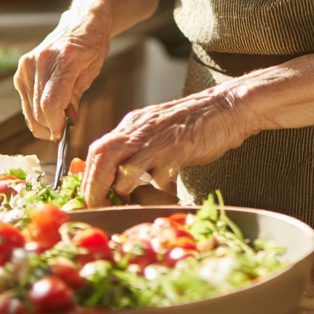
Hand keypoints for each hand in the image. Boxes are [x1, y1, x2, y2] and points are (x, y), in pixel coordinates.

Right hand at [14, 13, 110, 140]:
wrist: (81, 23)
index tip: (63, 135)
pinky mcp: (21, 69)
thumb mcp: (92, 70)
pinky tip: (50, 107)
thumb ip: (77, 97)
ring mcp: (27, 64)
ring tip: (60, 116)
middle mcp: (41, 60)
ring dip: (43, 121)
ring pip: (29, 109)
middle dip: (51, 126)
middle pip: (38, 110)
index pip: (51, 103)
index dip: (56, 125)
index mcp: (64, 59)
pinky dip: (36, 111)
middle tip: (64, 129)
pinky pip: (26, 101)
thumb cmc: (92, 45)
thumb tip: (67, 123)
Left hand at [82, 84, 258, 207]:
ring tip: (124, 205)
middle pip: (102, 156)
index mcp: (133, 125)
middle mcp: (139, 129)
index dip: (89, 175)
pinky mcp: (177, 149)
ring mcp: (157, 139)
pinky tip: (163, 193)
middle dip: (94, 186)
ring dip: (119, 191)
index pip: (98, 149)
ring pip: (124, 167)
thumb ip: (139, 149)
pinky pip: (157, 176)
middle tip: (97, 206)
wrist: (225, 107)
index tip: (89, 196)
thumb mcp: (157, 131)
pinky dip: (154, 190)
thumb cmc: (193, 124)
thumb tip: (121, 178)